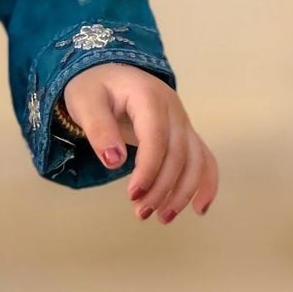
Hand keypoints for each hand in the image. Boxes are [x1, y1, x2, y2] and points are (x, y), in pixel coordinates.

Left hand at [60, 64, 217, 223]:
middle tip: (141, 213)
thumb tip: (114, 162)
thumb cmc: (94, 88)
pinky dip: (206, 183)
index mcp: (148, 97)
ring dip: (182, 192)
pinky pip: (204, 158)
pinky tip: (199, 209)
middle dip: (162, 188)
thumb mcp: (85, 103)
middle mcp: (173, 109)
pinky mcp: (184, 134)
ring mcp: (182, 122)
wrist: (108, 73)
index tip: (132, 195)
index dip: (148, 169)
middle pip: (178, 154)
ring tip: (161, 218)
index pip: (156, 138)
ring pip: (195, 160)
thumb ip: (99, 129)